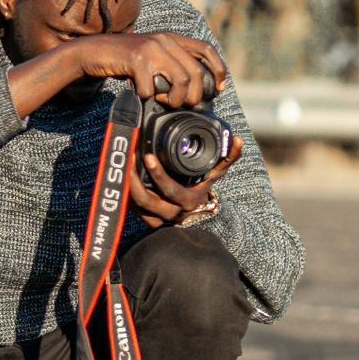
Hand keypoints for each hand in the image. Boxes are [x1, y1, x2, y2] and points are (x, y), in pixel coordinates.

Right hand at [66, 32, 226, 106]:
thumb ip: (172, 64)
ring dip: (175, 99)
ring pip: (182, 80)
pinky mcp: (136, 58)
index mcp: (172, 38)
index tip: (219, 88)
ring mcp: (151, 47)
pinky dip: (148, 96)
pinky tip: (142, 94)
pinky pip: (152, 86)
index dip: (218, 69)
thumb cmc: (125, 60)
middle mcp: (165, 39)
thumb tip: (195, 90)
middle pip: (196, 73)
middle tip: (182, 104)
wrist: (93, 51)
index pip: (206, 49)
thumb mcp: (153, 56)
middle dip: (194, 96)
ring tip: (164, 101)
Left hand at [129, 136, 243, 227]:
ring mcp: (156, 218)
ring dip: (125, 184)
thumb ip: (228, 157)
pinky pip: (131, 208)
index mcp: (188, 201)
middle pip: (146, 199)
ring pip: (135, 204)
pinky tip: (120, 175)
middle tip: (127, 156)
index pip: (170, 189)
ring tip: (120, 162)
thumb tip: (238, 140)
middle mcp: (171, 212)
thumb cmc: (203, 190)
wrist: (196, 216)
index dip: (158, 175)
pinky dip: (125, 192)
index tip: (147, 156)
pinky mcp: (145, 219)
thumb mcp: (216, 175)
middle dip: (133, 179)